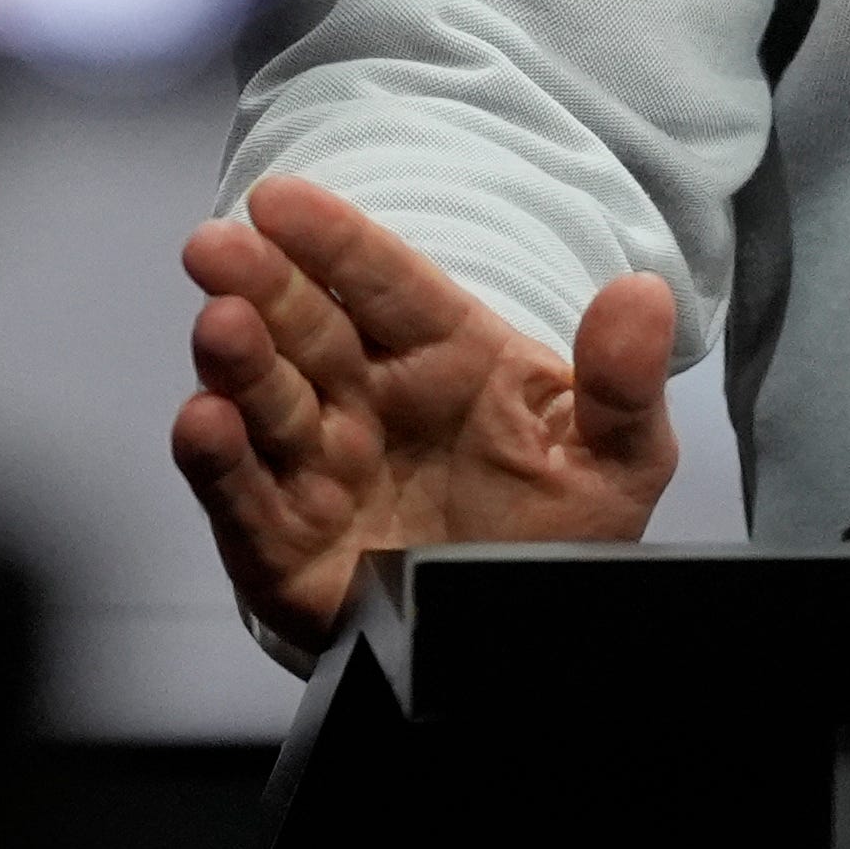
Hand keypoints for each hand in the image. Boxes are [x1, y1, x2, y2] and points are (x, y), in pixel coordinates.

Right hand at [168, 174, 677, 652]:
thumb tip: (644, 293)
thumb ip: (622, 385)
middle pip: (310, 332)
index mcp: (447, 361)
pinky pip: (244, 499)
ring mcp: (322, 472)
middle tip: (217, 249)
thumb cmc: (554, 537)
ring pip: (268, 405)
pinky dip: (219, 462)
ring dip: (239, 364)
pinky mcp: (284, 547)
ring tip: (221, 327)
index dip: (335, 242)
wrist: (512, 649)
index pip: (385, 286)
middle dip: (262, 287)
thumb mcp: (614, 463)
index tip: (280, 200)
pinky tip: (205, 422)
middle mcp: (371, 405)